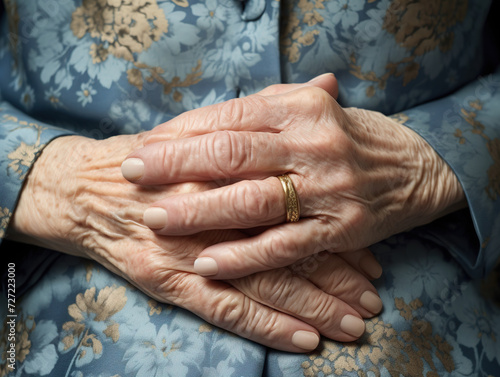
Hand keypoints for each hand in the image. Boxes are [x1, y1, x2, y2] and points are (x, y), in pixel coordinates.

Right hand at [9, 133, 382, 351]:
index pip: (297, 201)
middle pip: (290, 245)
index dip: (336, 225)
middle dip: (338, 275)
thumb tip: (326, 83)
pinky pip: (227, 309)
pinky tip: (306, 340)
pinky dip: (269, 326)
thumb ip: (263, 111)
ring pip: (268, 283)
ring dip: (316, 307)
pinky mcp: (170, 280)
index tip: (372, 245)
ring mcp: (192, 247)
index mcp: (228, 167)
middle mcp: (216, 208)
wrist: (89, 190)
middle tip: (375, 297)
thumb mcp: (207, 126)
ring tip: (355, 325)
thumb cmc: (154, 161)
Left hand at [122, 73, 465, 278]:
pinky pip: (282, 246)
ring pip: (251, 201)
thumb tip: (199, 122)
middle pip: (231, 154)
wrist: (416, 168)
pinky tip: (206, 261)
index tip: (145, 145)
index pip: (228, 118)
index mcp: (301, 107)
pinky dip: (242, 256)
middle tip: (130, 175)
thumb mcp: (311, 108)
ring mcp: (326, 188)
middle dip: (174, 166)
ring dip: (198, 212)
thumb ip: (260, 109)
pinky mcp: (339, 229)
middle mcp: (312, 144)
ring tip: (155, 220)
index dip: (182, 133)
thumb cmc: (350, 135)